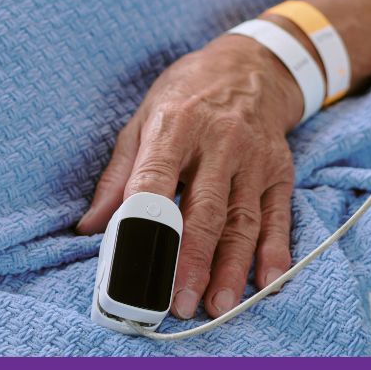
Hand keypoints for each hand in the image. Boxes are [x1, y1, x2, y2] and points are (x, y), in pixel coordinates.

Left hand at [77, 33, 300, 318]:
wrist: (250, 65)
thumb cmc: (188, 94)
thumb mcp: (144, 117)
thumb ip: (119, 173)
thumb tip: (90, 225)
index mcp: (175, 126)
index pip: (156, 179)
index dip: (145, 222)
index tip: (134, 261)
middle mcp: (219, 142)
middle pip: (205, 210)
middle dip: (192, 260)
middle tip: (179, 301)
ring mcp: (253, 158)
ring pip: (243, 220)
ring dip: (231, 267)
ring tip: (218, 305)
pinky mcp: (279, 170)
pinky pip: (278, 215)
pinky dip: (275, 250)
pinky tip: (269, 280)